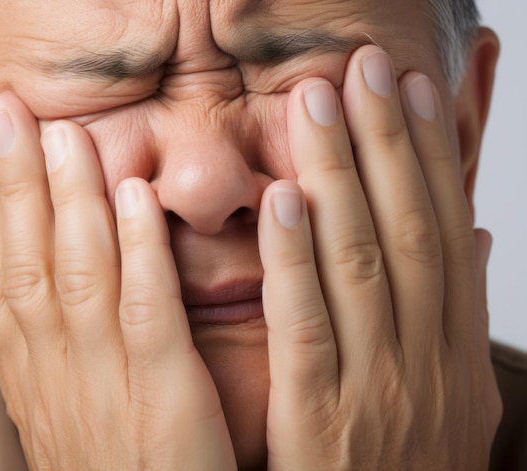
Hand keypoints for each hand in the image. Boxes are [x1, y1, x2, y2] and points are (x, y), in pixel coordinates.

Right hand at [0, 93, 235, 469]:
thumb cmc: (112, 468)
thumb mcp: (64, 404)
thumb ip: (50, 342)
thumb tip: (32, 278)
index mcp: (31, 375)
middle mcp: (55, 374)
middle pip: (21, 265)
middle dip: (5, 186)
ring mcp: (107, 384)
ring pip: (75, 279)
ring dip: (66, 202)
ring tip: (61, 135)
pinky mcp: (165, 399)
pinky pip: (145, 316)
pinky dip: (137, 253)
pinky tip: (133, 197)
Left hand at [258, 45, 501, 468]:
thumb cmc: (410, 465)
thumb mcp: (454, 393)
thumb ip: (458, 315)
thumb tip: (474, 240)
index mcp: (455, 347)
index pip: (443, 229)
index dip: (431, 155)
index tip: (413, 93)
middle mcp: (424, 355)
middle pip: (405, 228)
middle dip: (387, 141)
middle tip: (365, 68)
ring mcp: (376, 385)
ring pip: (360, 262)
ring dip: (341, 176)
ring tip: (319, 104)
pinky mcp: (320, 417)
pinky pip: (308, 327)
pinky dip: (297, 261)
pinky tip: (284, 200)